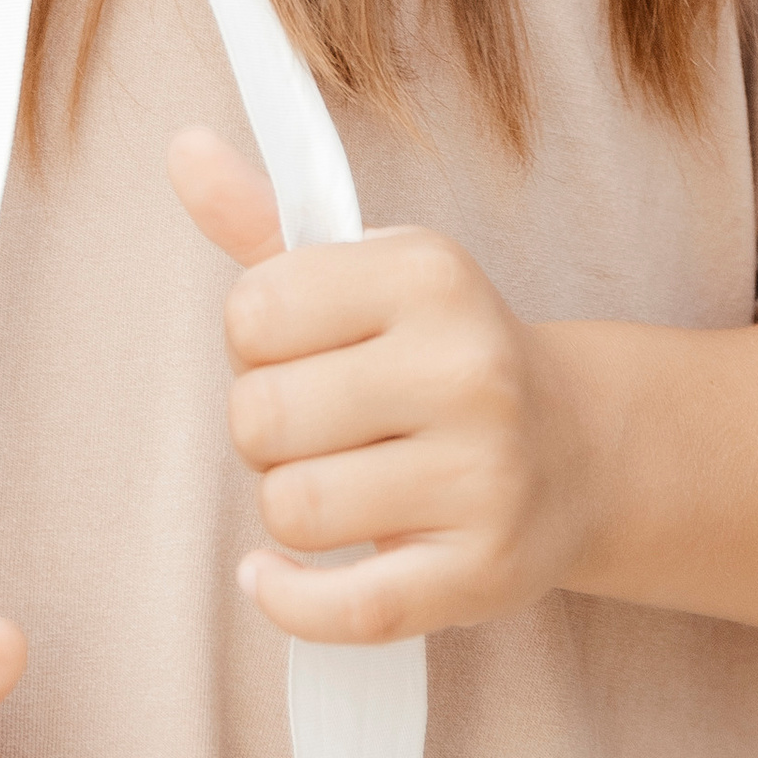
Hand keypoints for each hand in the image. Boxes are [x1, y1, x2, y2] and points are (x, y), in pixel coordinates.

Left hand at [170, 126, 600, 644]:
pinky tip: (274, 575)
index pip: (253, 311)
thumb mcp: (361, 270)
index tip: (294, 348)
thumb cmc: (436, 351)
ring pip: (293, 508)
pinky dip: (288, 600)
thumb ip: (262, 220)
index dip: (249, 340)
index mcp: (428, 273)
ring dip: (285, 505)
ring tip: (330, 482)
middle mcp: (465, 367)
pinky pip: (347, 609)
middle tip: (312, 425)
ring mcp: (482, 476)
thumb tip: (181, 148)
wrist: (576, 448)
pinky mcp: (482, 573)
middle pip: (261, 417)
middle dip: (261, 428)